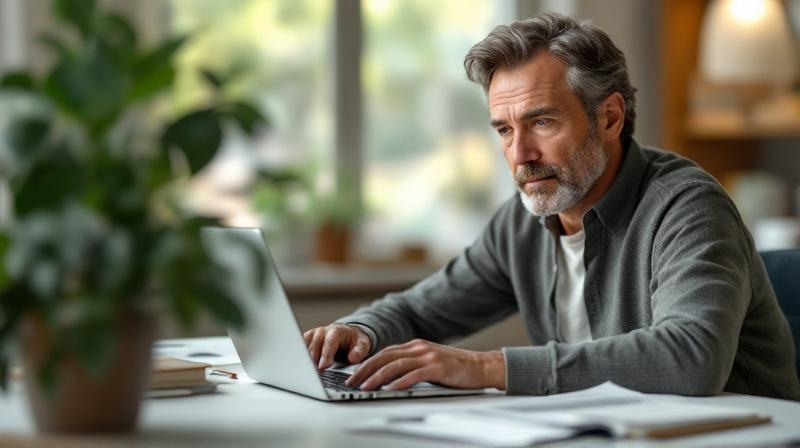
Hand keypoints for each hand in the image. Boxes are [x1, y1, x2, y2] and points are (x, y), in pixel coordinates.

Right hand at [303, 323, 371, 369]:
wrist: (348, 335)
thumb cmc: (354, 341)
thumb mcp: (362, 345)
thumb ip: (359, 351)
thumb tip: (353, 358)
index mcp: (336, 331)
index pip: (330, 342)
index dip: (326, 354)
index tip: (323, 367)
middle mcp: (322, 331)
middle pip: (315, 346)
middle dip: (314, 360)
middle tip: (314, 374)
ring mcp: (313, 335)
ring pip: (306, 348)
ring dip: (307, 361)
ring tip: (309, 373)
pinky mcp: (307, 340)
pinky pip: (300, 348)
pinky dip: (301, 357)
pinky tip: (303, 367)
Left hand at [345, 339, 505, 390]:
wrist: (482, 366)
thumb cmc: (456, 369)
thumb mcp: (430, 362)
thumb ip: (412, 365)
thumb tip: (389, 377)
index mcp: (415, 346)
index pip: (384, 353)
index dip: (367, 363)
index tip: (354, 375)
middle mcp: (419, 348)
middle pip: (385, 357)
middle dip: (365, 370)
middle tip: (351, 382)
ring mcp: (428, 356)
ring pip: (395, 365)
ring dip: (377, 377)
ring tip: (365, 387)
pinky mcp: (437, 367)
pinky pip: (413, 375)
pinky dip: (399, 383)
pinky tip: (389, 390)